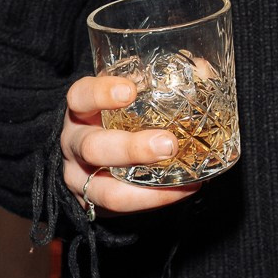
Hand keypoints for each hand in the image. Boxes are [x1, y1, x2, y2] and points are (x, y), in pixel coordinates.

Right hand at [61, 74, 199, 215]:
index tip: (131, 91)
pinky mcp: (93, 204)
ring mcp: (79, 177)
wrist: (93, 154)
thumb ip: (160, 82)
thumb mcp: (128, 95)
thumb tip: (202, 68)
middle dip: (130, 148)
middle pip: (92, 147)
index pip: (80, 96)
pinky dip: (156, 201)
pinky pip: (122, 209)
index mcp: (81, 109)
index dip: (101, 93)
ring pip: (103, 189)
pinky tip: (184, 189)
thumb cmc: (117, 115)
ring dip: (145, 190)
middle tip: (168, 143)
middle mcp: (74, 143)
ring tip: (182, 180)